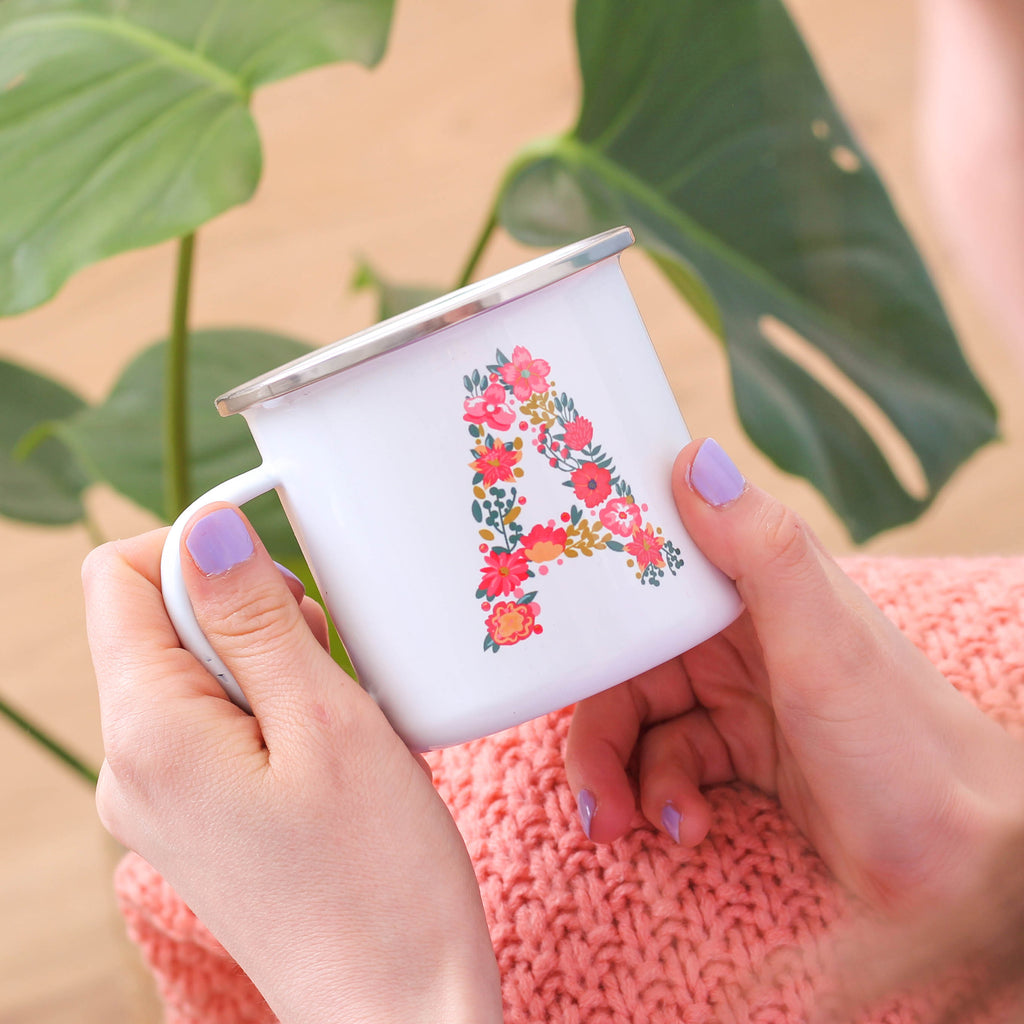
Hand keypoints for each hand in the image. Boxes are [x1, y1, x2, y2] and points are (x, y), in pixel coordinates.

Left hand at [85, 504, 501, 1023]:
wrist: (397, 1004)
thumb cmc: (377, 874)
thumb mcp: (325, 718)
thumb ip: (253, 616)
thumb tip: (205, 528)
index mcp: (146, 732)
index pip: (120, 577)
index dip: (199, 549)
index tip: (281, 577)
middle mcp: (128, 766)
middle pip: (160, 622)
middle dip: (246, 615)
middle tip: (325, 666)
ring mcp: (156, 799)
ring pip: (195, 671)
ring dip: (269, 663)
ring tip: (334, 717)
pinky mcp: (195, 818)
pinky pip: (215, 723)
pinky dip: (271, 709)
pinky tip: (326, 751)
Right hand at [566, 439, 1023, 916]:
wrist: (958, 859)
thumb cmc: (902, 742)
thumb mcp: (822, 642)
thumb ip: (760, 550)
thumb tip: (693, 456)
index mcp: (755, 584)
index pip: (648, 567)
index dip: (591, 591)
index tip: (539, 624)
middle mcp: (739, 634)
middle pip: (626, 663)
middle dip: (598, 727)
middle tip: (593, 788)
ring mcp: (736, 696)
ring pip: (636, 723)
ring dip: (623, 776)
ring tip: (628, 823)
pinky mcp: (738, 754)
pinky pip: (665, 767)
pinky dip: (664, 798)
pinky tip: (689, 826)